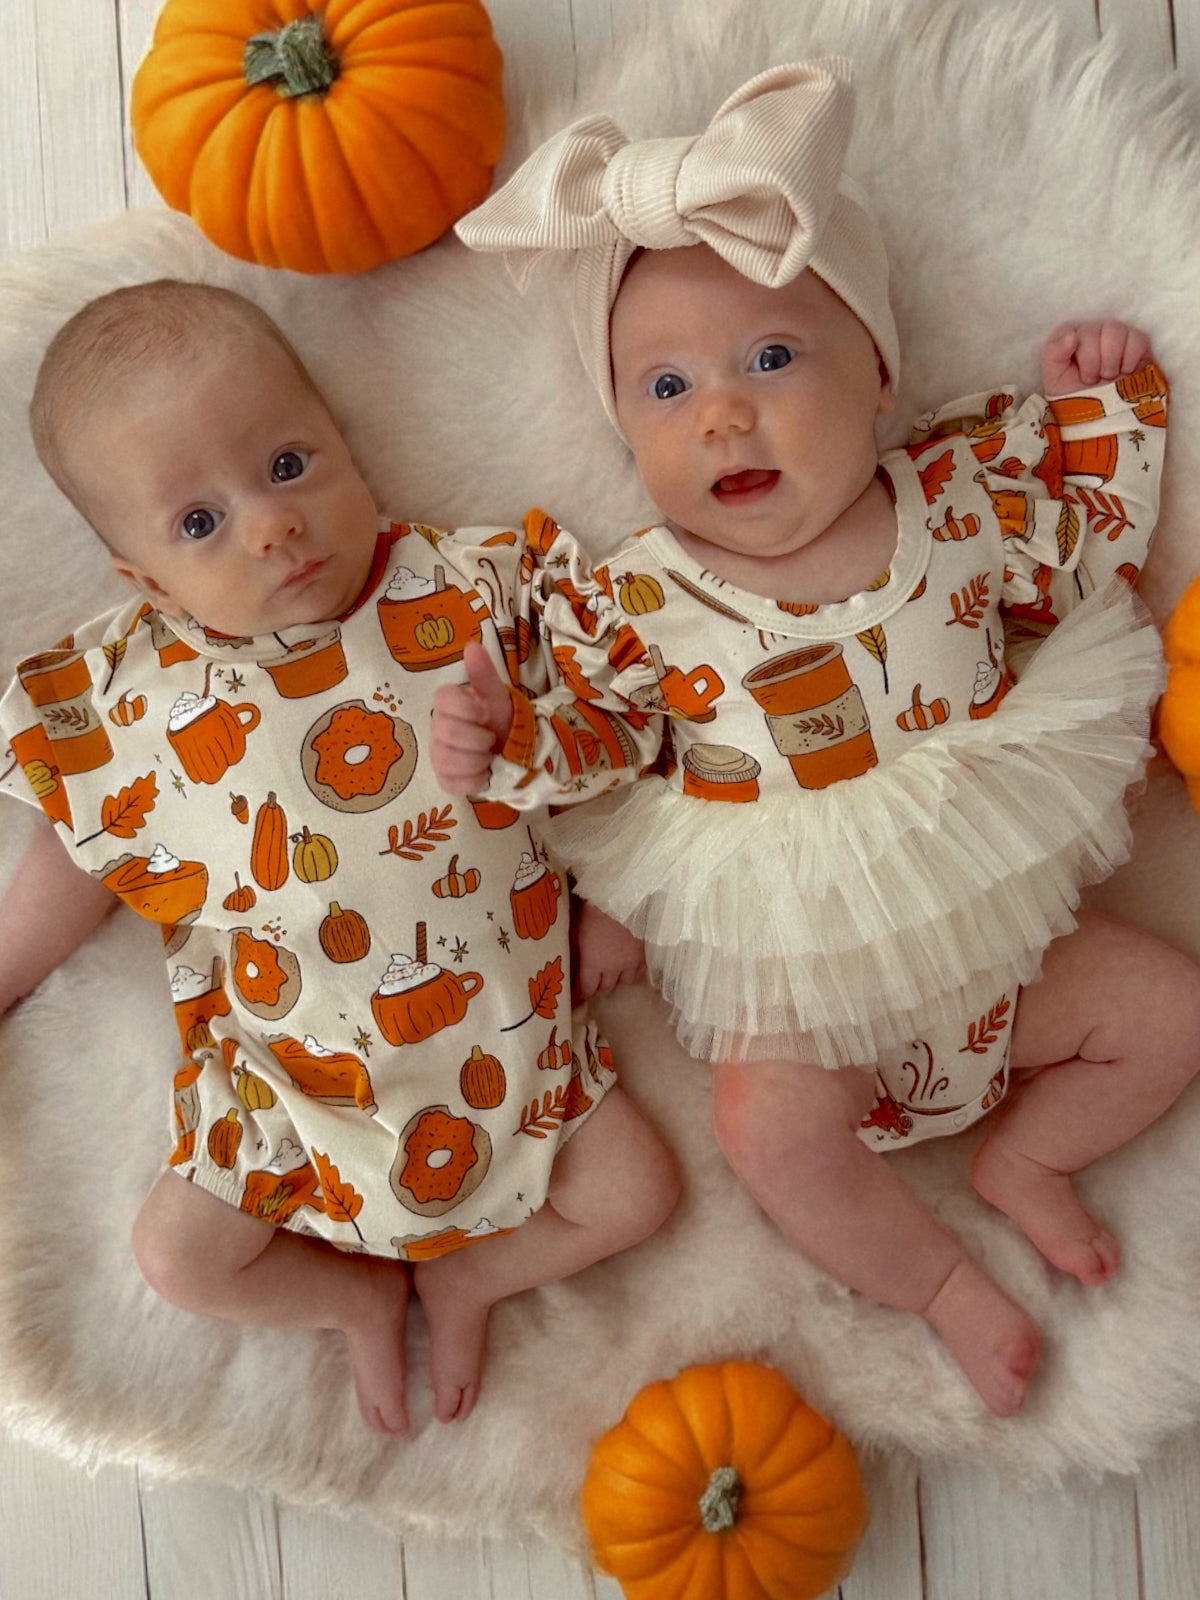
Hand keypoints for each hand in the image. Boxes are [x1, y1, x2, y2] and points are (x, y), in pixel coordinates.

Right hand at [430, 641, 514, 795]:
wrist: (510, 749)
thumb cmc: (500, 719)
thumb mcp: (497, 695)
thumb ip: (483, 673)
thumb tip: (472, 647)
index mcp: (448, 703)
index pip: (444, 699)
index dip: (468, 709)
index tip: (485, 713)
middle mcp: (437, 728)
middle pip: (447, 732)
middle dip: (477, 738)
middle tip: (490, 739)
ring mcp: (438, 754)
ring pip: (448, 760)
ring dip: (478, 760)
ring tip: (489, 756)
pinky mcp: (444, 779)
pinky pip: (452, 782)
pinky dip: (474, 780)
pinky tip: (483, 772)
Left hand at [572, 900, 645, 1001]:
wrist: (622, 898)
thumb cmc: (593, 910)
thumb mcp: (576, 932)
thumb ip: (576, 951)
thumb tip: (570, 961)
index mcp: (592, 964)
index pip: (586, 989)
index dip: (581, 994)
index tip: (577, 996)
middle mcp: (612, 969)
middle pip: (605, 988)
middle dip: (598, 986)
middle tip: (594, 981)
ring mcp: (630, 963)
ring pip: (624, 982)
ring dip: (616, 979)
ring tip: (613, 972)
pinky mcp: (644, 955)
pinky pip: (639, 971)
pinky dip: (632, 971)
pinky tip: (629, 965)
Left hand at [1040, 320, 1152, 396]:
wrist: (1100, 417)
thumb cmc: (1073, 396)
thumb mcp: (1053, 379)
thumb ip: (1052, 354)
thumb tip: (1072, 335)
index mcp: (1069, 339)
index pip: (1069, 330)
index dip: (1076, 353)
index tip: (1079, 374)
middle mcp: (1093, 333)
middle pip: (1093, 330)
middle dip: (1092, 361)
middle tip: (1093, 381)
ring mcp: (1116, 337)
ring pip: (1115, 329)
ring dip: (1111, 358)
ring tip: (1109, 376)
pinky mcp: (1138, 345)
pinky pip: (1138, 338)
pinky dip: (1130, 358)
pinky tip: (1126, 372)